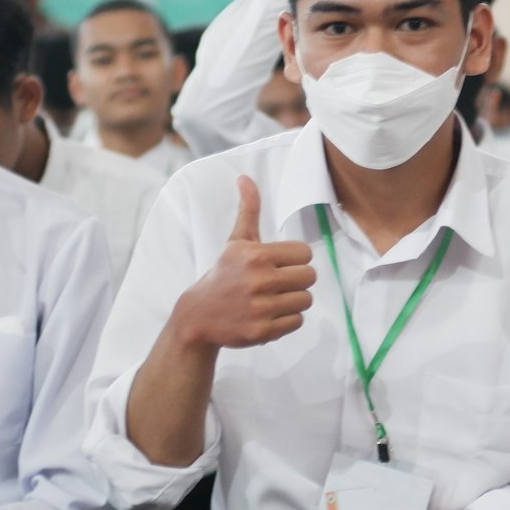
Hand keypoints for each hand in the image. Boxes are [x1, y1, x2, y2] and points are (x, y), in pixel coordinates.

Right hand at [172, 175, 315, 350]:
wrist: (199, 315)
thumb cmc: (224, 274)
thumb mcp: (236, 241)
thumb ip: (248, 210)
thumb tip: (245, 177)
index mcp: (256, 255)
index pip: (304, 253)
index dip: (295, 259)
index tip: (279, 264)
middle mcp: (259, 280)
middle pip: (310, 277)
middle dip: (297, 280)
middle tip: (277, 283)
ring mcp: (261, 308)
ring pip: (306, 300)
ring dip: (293, 300)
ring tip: (273, 299)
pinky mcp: (263, 331)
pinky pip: (297, 321)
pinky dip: (287, 320)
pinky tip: (269, 314)